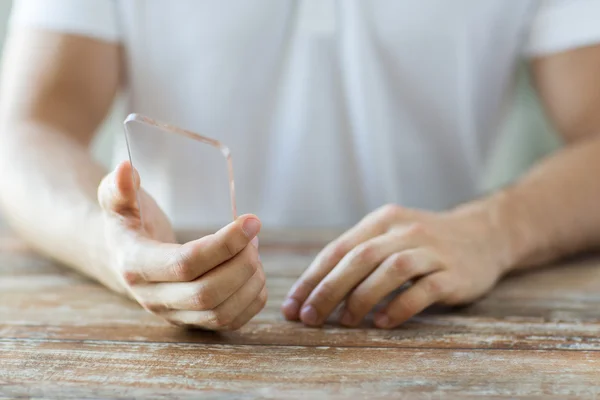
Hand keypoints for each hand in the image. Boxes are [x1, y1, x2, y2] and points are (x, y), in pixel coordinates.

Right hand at [97, 160, 265, 329]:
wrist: (127, 258)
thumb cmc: (130, 223)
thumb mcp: (117, 202)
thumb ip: (119, 187)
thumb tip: (126, 168)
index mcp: (136, 266)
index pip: (185, 263)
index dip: (224, 243)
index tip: (252, 220)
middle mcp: (154, 299)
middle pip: (207, 293)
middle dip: (242, 263)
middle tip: (254, 235)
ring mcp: (175, 315)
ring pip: (222, 312)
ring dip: (251, 280)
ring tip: (254, 249)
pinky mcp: (195, 323)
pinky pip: (232, 322)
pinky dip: (253, 298)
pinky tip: (254, 271)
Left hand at [281, 204, 507, 328]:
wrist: (484, 235)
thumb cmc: (425, 242)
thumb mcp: (391, 235)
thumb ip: (358, 255)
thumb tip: (314, 290)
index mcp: (382, 221)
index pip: (339, 248)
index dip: (312, 278)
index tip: (294, 305)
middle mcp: (405, 230)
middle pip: (360, 258)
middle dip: (329, 290)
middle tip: (310, 318)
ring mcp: (432, 250)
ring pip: (391, 270)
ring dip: (362, 297)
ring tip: (345, 322)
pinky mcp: (455, 272)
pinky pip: (424, 290)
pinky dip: (399, 307)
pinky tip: (382, 322)